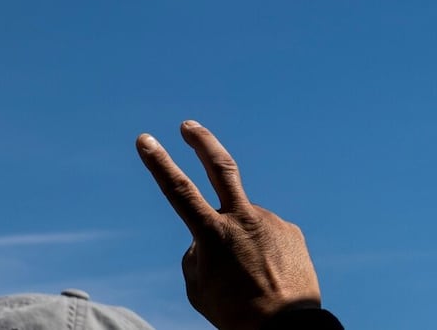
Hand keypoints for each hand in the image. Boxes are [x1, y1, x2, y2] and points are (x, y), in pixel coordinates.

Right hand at [136, 121, 321, 329]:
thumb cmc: (237, 313)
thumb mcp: (198, 286)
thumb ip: (196, 254)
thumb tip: (207, 236)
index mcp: (213, 234)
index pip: (178, 189)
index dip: (159, 162)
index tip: (145, 138)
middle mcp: (243, 220)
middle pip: (221, 167)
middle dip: (202, 142)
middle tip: (189, 125)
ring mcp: (270, 222)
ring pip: (243, 221)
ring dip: (240, 241)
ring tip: (250, 274)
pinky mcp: (291, 231)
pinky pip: (266, 233)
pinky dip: (261, 249)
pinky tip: (268, 272)